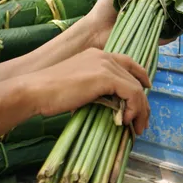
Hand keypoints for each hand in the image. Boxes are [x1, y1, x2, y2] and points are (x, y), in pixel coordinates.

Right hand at [30, 48, 151, 134]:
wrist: (35, 90)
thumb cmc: (49, 94)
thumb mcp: (78, 87)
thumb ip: (95, 89)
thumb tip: (110, 106)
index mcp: (96, 55)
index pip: (127, 62)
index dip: (140, 76)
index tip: (146, 92)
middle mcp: (104, 56)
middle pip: (135, 76)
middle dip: (143, 101)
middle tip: (143, 121)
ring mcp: (105, 64)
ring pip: (136, 87)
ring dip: (141, 109)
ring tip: (137, 128)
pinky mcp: (106, 76)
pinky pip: (131, 92)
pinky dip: (133, 108)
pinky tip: (125, 121)